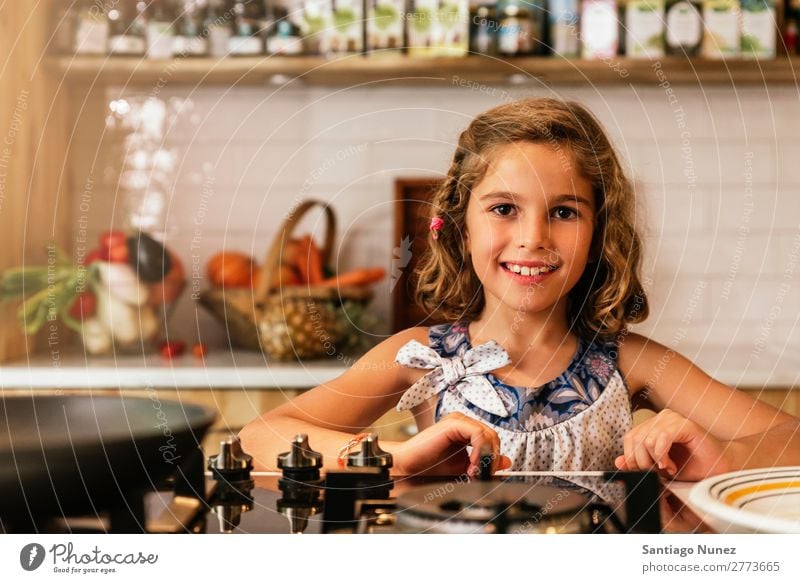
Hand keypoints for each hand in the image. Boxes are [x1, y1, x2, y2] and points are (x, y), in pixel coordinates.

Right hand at [393, 412, 511, 476]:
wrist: (409, 467)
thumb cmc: (431, 467)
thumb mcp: (465, 468)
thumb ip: (484, 464)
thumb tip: (507, 462)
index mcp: (465, 430)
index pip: (492, 440)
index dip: (494, 459)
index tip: (486, 475)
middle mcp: (463, 422)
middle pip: (493, 437)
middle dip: (492, 459)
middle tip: (480, 475)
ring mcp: (458, 420)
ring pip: (489, 435)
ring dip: (486, 457)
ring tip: (473, 471)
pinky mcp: (454, 423)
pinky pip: (479, 435)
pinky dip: (480, 451)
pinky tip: (471, 464)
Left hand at [615, 409, 733, 481]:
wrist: (719, 469)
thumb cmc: (692, 467)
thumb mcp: (658, 469)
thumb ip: (638, 463)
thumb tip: (618, 462)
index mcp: (652, 426)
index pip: (629, 439)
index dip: (632, 459)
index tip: (646, 472)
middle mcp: (661, 418)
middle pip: (635, 440)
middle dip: (643, 463)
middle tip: (658, 473)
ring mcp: (672, 419)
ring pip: (646, 440)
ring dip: (655, 461)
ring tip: (668, 469)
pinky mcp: (684, 424)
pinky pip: (661, 437)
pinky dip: (662, 456)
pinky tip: (671, 466)